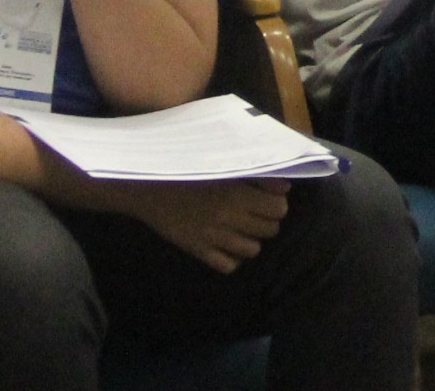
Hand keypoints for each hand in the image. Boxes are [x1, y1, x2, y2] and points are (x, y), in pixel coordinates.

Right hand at [118, 178, 290, 271]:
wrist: (150, 187)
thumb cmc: (189, 172)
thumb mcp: (224, 167)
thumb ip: (257, 176)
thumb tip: (285, 188)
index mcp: (237, 193)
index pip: (279, 209)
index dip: (276, 205)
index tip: (267, 201)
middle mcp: (229, 217)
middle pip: (270, 230)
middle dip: (266, 222)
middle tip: (254, 215)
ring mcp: (213, 237)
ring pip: (253, 250)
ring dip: (251, 240)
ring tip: (240, 230)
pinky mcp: (198, 251)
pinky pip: (228, 266)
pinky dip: (231, 259)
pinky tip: (225, 246)